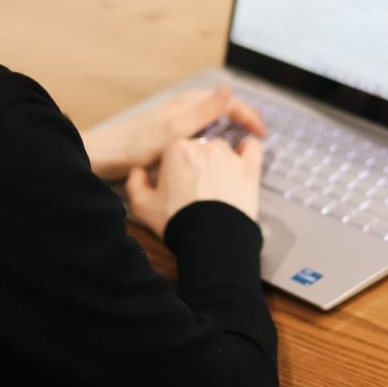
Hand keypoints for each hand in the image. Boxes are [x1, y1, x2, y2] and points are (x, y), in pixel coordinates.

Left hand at [81, 86, 265, 181]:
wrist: (106, 156)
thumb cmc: (137, 145)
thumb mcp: (175, 130)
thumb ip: (203, 111)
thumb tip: (228, 89)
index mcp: (189, 103)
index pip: (229, 102)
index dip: (249, 115)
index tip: (262, 134)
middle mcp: (185, 107)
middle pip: (223, 106)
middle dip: (244, 116)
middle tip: (259, 135)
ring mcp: (177, 120)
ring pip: (213, 116)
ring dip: (231, 124)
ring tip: (244, 141)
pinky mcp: (171, 133)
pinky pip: (202, 129)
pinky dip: (216, 135)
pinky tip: (214, 150)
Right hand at [125, 134, 262, 238]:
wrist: (212, 240)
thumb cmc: (178, 222)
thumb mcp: (142, 206)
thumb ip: (135, 182)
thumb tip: (138, 171)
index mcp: (176, 149)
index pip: (173, 149)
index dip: (173, 167)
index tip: (175, 183)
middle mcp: (204, 146)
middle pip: (198, 148)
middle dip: (195, 164)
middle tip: (195, 187)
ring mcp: (229, 156)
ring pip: (222, 149)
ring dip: (218, 161)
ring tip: (216, 184)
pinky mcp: (249, 168)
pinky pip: (252, 147)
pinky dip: (248, 150)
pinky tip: (243, 160)